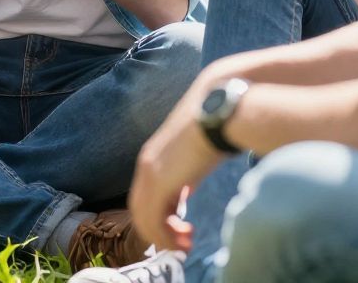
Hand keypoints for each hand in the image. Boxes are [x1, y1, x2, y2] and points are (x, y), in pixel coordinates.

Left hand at [128, 85, 227, 251]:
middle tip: (182, 245)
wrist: (217, 111)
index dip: (158, 218)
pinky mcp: (160, 181)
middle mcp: (145, 166)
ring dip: (163, 237)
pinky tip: (183, 239)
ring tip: (185, 246)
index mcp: (151, 159)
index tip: (180, 230)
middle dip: (159, 231)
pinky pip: (154, 218)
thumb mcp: (193, 158)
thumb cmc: (211, 130)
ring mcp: (150, 173)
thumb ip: (184, 176)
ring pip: (144, 218)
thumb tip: (184, 192)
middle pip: (139, 210)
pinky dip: (165, 235)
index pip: (144, 197)